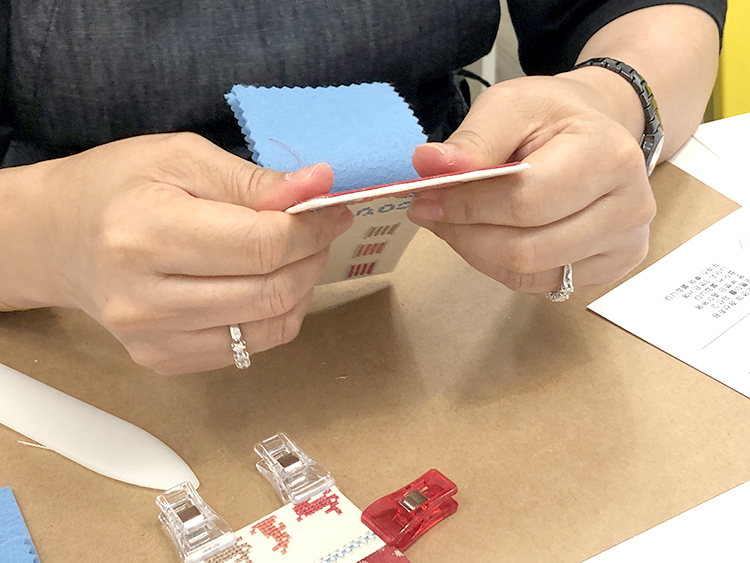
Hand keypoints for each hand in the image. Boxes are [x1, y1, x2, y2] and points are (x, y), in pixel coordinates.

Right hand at [25, 133, 351, 373]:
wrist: (59, 240)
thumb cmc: (117, 187)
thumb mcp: (181, 158)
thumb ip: (252, 180)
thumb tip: (319, 185)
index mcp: (146, 235)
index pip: (262, 245)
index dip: (312, 228)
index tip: (333, 209)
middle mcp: (146, 300)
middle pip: (273, 291)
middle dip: (313, 256)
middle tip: (319, 229)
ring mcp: (154, 340)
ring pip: (272, 326)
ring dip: (302, 287)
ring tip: (295, 254)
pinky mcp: (164, 361)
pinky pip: (251, 347)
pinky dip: (276, 314)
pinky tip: (267, 283)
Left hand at [407, 73, 655, 294]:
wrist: (598, 133)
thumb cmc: (553, 118)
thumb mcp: (511, 106)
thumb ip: (473, 139)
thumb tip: (427, 164)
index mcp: (609, 156)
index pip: (525, 201)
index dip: (467, 206)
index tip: (424, 199)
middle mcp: (630, 208)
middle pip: (526, 248)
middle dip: (465, 234)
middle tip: (430, 214)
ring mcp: (625, 245)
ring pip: (529, 273)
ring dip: (477, 252)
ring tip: (454, 223)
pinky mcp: (613, 269)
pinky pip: (540, 285)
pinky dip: (499, 265)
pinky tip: (486, 237)